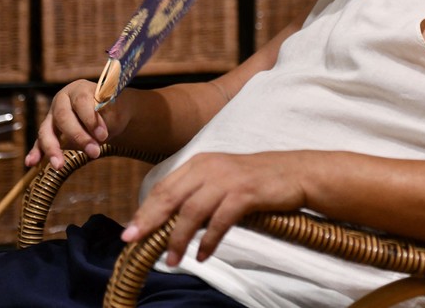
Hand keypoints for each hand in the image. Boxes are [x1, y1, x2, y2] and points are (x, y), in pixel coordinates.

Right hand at [26, 79, 131, 169]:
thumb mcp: (115, 111)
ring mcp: (52, 115)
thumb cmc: (112, 110)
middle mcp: (62, 100)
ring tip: (58, 165)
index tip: (103, 135)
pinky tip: (31, 163)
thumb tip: (98, 135)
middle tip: (94, 152)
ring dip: (52, 148)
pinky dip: (36, 152)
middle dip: (77, 136)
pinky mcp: (48, 130)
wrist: (108, 113)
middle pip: (63, 116)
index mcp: (79, 89)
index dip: (91, 118)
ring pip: (46, 130)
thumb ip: (107, 119)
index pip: (81, 101)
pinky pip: (40, 141)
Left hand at [121, 151, 305, 265]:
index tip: (130, 231)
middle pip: (170, 196)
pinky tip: (202, 256)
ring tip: (171, 260)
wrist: (294, 173)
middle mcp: (209, 167)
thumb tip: (170, 222)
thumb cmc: (256, 181)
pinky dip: (208, 240)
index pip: (164, 187)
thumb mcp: (221, 181)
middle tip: (133, 242)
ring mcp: (227, 179)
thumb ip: (198, 194)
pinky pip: (219, 220)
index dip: (145, 210)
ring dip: (178, 238)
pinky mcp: (245, 192)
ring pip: (191, 211)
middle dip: (149, 221)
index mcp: (200, 163)